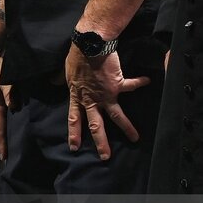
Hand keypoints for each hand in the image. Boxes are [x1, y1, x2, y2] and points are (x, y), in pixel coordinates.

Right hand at [0, 47, 8, 159]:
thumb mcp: (5, 78)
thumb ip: (10, 92)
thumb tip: (14, 106)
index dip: (2, 144)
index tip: (5, 158)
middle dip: (5, 141)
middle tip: (14, 154)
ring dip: (4, 131)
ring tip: (13, 141)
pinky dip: (4, 121)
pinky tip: (11, 121)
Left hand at [65, 44, 149, 159]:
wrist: (89, 46)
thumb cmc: (76, 58)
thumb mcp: (65, 72)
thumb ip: (61, 80)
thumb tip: (53, 81)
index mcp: (78, 97)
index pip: (74, 119)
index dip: (74, 133)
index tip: (74, 147)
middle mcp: (92, 99)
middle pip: (96, 125)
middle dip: (100, 142)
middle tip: (105, 157)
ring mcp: (106, 94)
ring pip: (116, 116)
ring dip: (126, 128)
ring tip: (135, 138)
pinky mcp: (117, 84)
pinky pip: (131, 84)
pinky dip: (140, 82)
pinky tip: (148, 81)